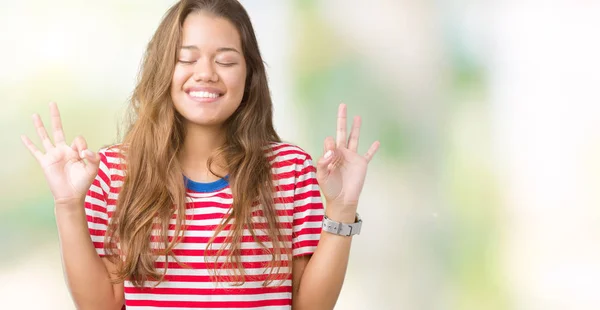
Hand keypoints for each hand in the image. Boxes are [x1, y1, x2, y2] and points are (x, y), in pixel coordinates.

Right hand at [21, 102, 100, 203]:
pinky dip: (29, 144)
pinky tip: (23, 136)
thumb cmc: (83, 183)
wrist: (71, 195)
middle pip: (57, 129)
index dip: (82, 146)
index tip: (84, 156)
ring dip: (39, 125)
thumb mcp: (93, 168)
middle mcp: (63, 150)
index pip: (78, 139)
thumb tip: (84, 150)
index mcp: (75, 151)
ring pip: (44, 136)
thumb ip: (93, 157)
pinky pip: (35, 151)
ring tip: (34, 114)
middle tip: (52, 103)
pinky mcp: (45, 162)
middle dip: (55, 116)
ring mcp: (52, 155)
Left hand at [315, 103, 379, 217]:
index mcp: (330, 154)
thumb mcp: (321, 175)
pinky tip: (377, 142)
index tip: (331, 154)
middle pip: (342, 132)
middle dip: (342, 119)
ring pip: (354, 139)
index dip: (330, 145)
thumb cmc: (329, 188)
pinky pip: (368, 155)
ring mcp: (352, 158)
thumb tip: (330, 148)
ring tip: (357, 117)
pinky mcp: (362, 164)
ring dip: (356, 128)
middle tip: (342, 105)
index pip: (330, 141)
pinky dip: (373, 149)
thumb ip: (323, 161)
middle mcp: (341, 153)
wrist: (342, 200)